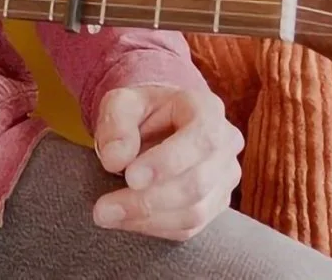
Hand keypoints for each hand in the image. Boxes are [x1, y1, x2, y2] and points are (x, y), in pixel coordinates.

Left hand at [90, 84, 242, 240]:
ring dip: (148, 219)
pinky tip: (125, 220)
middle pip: (197, 183)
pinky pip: (189, 227)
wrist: (156, 124)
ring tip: (107, 214)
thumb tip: (115, 159)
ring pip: (195, 212)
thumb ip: (116, 124)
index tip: (130, 177)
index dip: (168, 162)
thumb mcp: (121, 103)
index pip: (202, 140)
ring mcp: (224, 178)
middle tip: (105, 207)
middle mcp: (226, 145)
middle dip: (148, 199)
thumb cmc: (140, 111)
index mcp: (208, 110)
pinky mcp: (215, 204)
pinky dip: (154, 228)